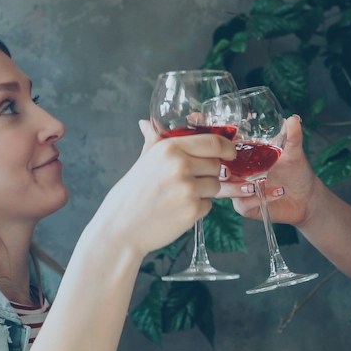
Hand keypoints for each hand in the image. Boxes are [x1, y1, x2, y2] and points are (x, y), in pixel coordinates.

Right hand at [92, 121, 233, 256]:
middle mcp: (180, 166)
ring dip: (205, 191)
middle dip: (210, 172)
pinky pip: (209, 205)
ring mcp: (187, 189)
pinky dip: (198, 208)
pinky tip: (179, 209)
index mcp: (169, 148)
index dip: (226, 147)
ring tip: (181, 196)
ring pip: (215, 185)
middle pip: (217, 164)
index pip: (213, 142)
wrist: (120, 228)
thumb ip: (154, 142)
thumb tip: (147, 123)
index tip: (230, 152)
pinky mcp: (192, 211)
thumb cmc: (131, 195)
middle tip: (190, 180)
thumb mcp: (142, 162)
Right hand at [220, 114, 319, 224]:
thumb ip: (292, 137)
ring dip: (237, 187)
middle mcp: (235, 172)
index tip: (219, 145)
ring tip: (256, 184)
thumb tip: (293, 119)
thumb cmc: (296, 172)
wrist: (306, 198)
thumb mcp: (293, 153)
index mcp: (241, 155)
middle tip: (229, 170)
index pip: (219, 148)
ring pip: (223, 189)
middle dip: (218, 169)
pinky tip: (277, 192)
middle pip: (213, 170)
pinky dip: (257, 198)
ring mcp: (237, 190)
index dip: (213, 145)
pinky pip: (242, 204)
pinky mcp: (245, 206)